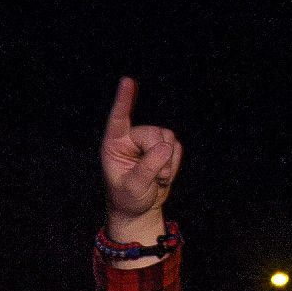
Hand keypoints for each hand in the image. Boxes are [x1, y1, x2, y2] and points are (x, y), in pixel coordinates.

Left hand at [98, 77, 181, 246]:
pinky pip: (177, 147)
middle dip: (159, 156)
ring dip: (167, 162)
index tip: (126, 81)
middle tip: (154, 178)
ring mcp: (147, 141)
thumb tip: (165, 146)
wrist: (140, 209)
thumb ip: (148, 167)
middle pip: (155, 133)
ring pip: (168, 138)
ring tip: (156, 178)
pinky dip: (174, 163)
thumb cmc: (129, 199)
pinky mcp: (163, 146)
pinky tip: (163, 174)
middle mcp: (130, 139)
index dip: (124, 100)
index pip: (118, 119)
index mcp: (114, 146)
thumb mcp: (134, 187)